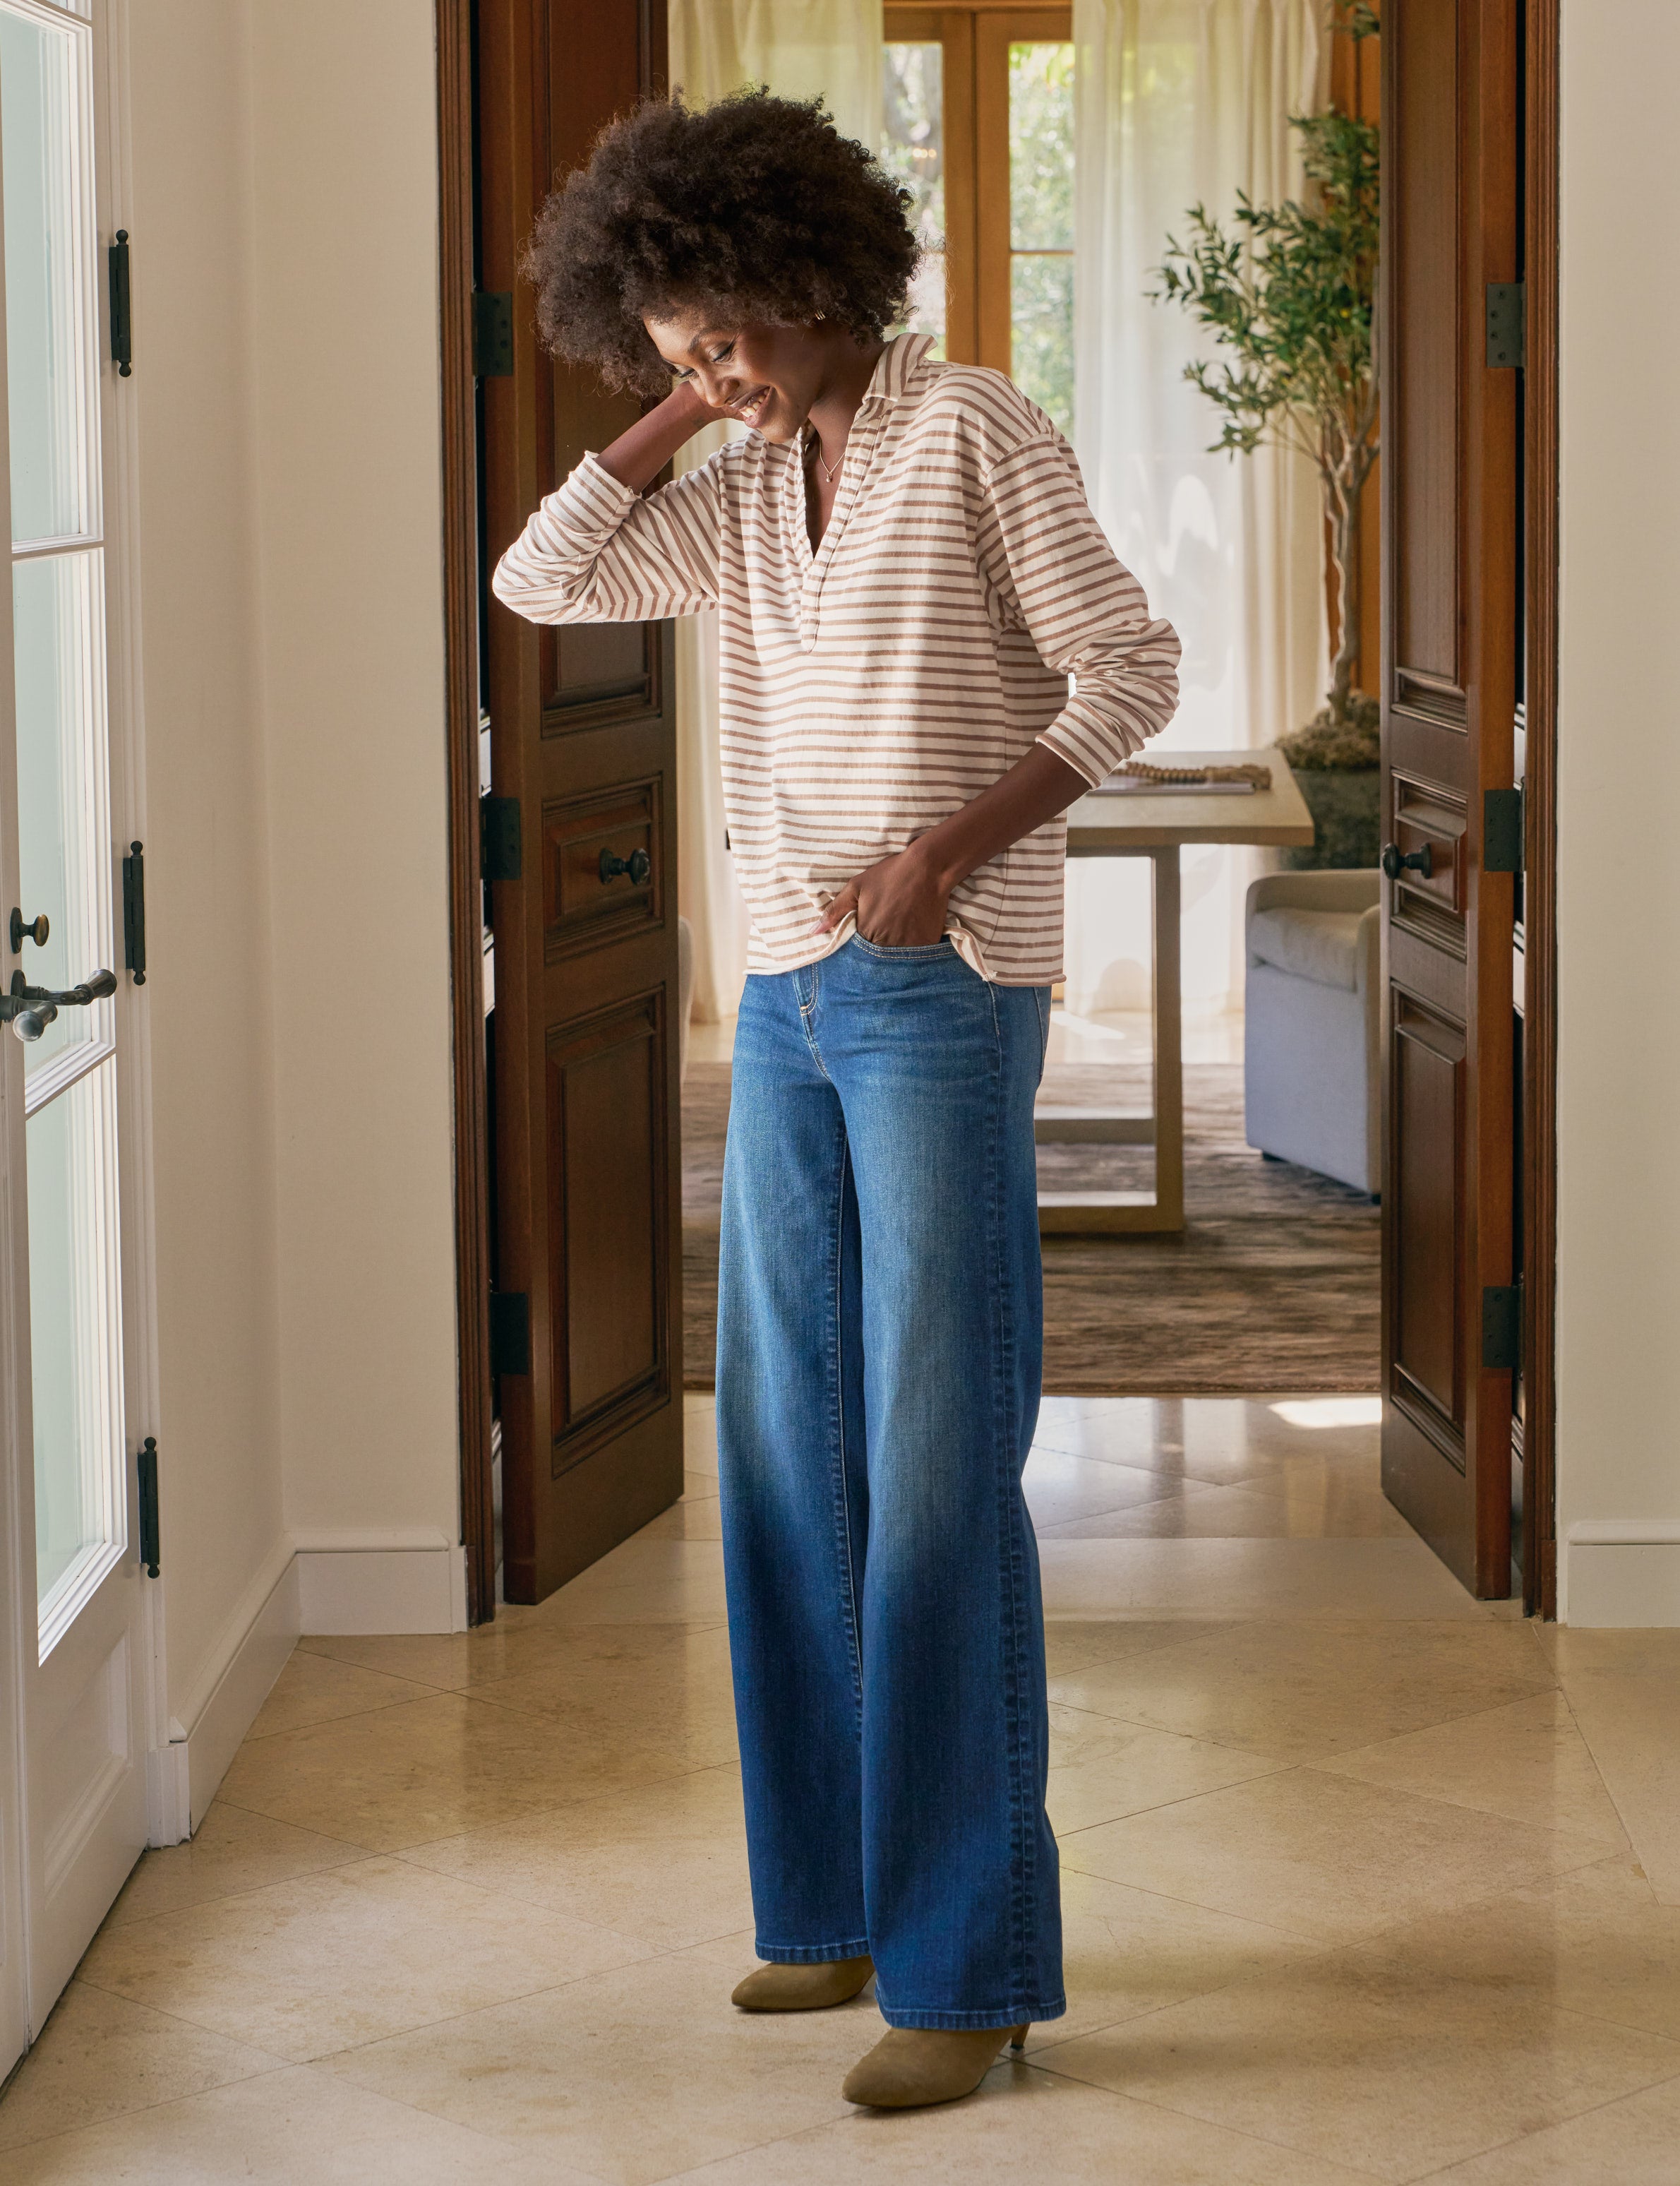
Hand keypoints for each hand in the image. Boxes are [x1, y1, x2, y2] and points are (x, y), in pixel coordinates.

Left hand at [813, 841, 950, 946]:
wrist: (927, 868)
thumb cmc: (889, 875)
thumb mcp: (856, 888)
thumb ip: (834, 912)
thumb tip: (813, 932)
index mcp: (866, 932)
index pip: (856, 953)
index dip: (859, 947)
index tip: (865, 936)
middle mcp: (885, 944)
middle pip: (876, 959)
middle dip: (875, 952)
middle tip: (883, 932)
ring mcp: (907, 947)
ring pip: (895, 961)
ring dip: (893, 953)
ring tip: (897, 934)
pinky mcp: (926, 945)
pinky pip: (915, 957)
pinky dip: (911, 951)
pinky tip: (911, 934)